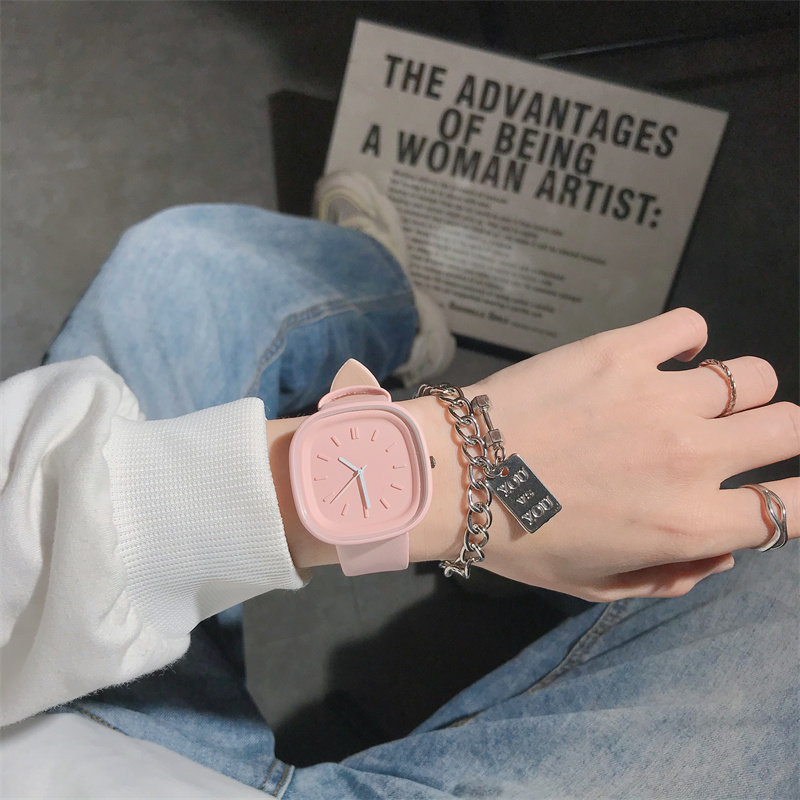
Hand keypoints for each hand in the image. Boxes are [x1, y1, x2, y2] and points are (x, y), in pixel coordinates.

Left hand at [413, 308, 797, 599]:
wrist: (454, 476)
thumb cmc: (520, 539)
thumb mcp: (596, 587)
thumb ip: (671, 576)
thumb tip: (722, 549)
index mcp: (688, 524)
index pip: (791, 508)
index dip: (797, 499)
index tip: (778, 489)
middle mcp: (688, 456)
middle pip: (789, 427)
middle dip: (778, 436)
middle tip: (739, 439)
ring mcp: (657, 396)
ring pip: (749, 375)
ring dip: (734, 391)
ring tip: (692, 400)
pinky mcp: (619, 351)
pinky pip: (689, 326)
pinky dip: (687, 339)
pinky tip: (663, 357)